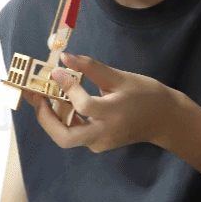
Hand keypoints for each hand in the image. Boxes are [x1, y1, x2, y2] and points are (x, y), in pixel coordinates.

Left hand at [23, 53, 179, 152]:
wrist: (164, 120)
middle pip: (65, 137)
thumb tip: (65, 57)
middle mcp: (105, 134)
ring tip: (43, 94)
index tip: (56, 71)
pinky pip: (74, 134)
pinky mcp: (97, 145)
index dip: (67, 88)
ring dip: (51, 118)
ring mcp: (100, 143)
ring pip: (66, 137)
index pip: (84, 106)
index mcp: (114, 114)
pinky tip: (60, 101)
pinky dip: (63, 119)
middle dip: (45, 118)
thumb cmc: (146, 94)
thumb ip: (91, 68)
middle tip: (36, 96)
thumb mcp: (121, 77)